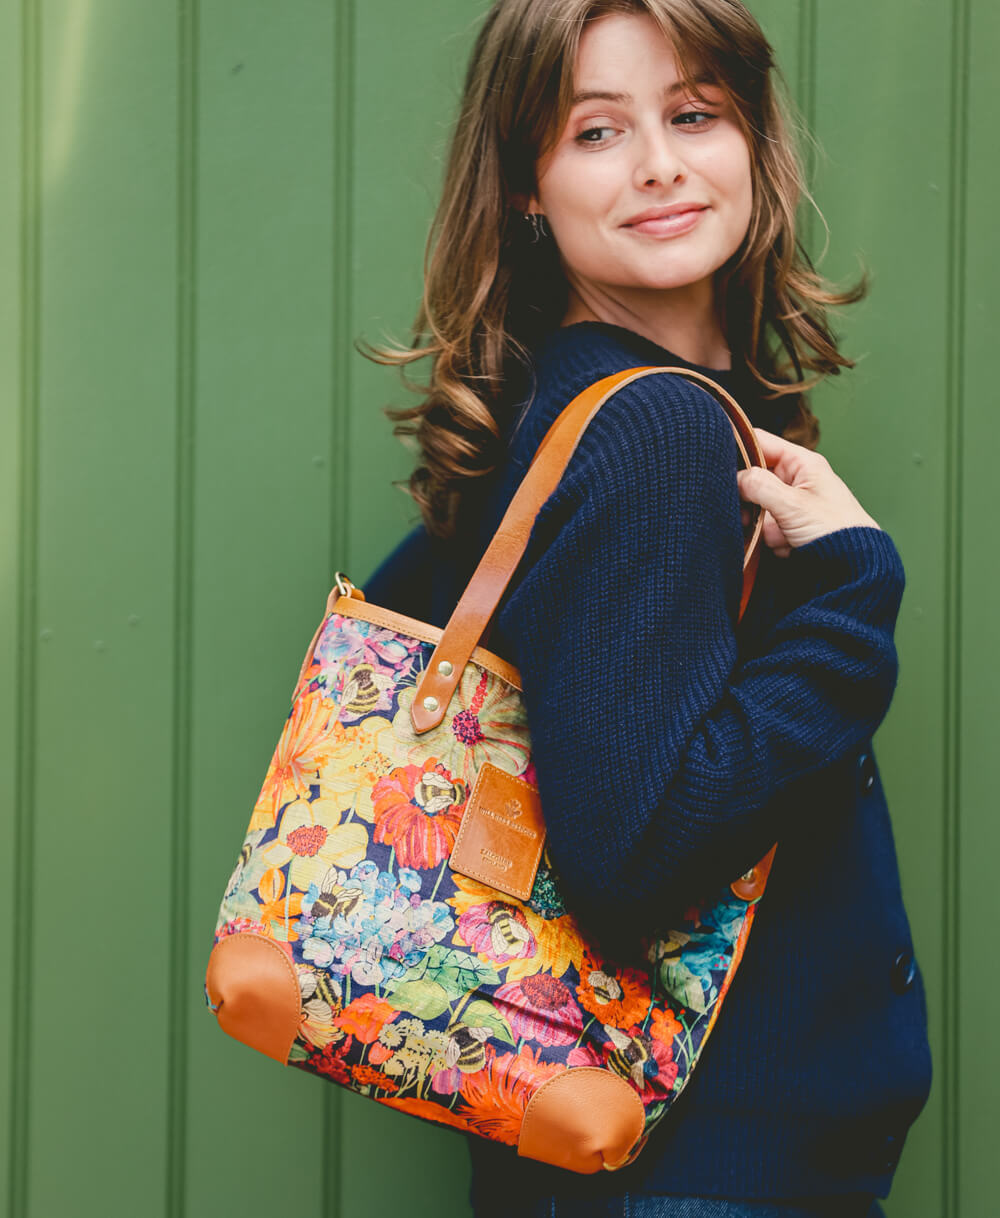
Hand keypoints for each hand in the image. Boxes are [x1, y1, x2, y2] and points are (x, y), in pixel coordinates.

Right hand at [736, 429, 879, 558]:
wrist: (853, 567)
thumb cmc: (835, 529)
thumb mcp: (793, 504)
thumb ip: (758, 486)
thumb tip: (733, 478)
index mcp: (801, 463)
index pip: (760, 442)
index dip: (737, 448)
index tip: (716, 461)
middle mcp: (794, 479)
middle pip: (753, 477)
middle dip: (748, 498)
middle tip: (748, 512)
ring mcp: (790, 503)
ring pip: (755, 506)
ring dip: (760, 522)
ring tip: (777, 534)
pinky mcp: (787, 526)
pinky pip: (764, 526)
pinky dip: (769, 537)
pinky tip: (786, 544)